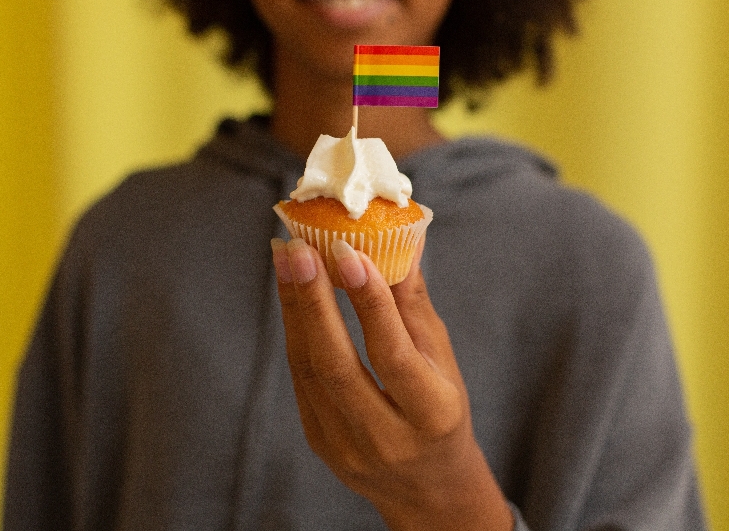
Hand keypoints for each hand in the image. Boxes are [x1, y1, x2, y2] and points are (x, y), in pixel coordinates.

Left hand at [270, 237, 512, 530]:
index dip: (369, 303)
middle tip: (297, 248)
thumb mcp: (443, 361)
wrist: (427, 488)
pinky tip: (291, 294)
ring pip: (310, 370)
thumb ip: (415, 306)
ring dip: (294, 309)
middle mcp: (386, 438)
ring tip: (286, 258)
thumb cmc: (441, 411)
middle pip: (337, 366)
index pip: (393, 355)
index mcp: (431, 415)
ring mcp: (346, 447)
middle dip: (312, 302)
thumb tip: (402, 241)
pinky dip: (295, 332)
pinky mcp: (319, 443)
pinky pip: (301, 380)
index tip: (348, 253)